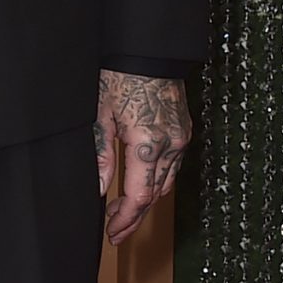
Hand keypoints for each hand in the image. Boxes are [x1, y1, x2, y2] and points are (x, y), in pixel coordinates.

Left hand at [94, 70, 190, 244]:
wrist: (146, 51)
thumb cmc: (119, 76)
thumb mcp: (100, 116)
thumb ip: (100, 155)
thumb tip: (98, 188)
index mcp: (148, 143)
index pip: (140, 196)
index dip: (126, 219)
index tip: (112, 231)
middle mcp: (171, 144)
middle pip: (155, 195)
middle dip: (134, 216)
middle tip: (115, 231)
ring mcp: (182, 137)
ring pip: (166, 182)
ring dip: (146, 200)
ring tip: (121, 211)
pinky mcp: (184, 130)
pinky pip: (173, 165)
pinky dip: (157, 180)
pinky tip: (139, 184)